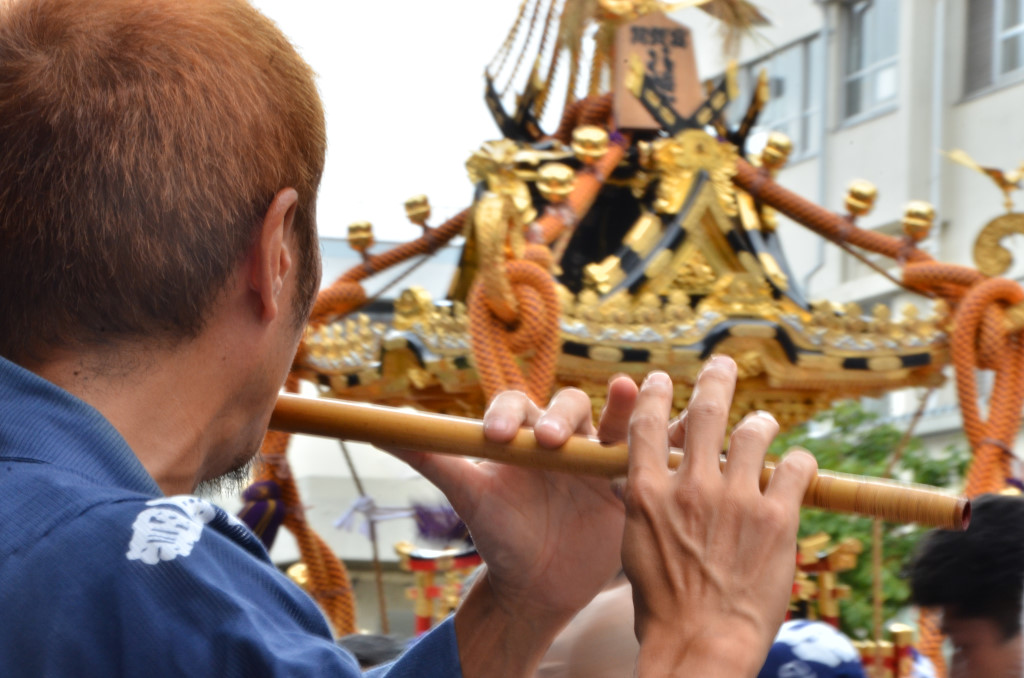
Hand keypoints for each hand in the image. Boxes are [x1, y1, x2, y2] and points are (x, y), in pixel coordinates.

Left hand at [390, 376, 639, 674]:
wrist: (539, 584)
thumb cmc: (499, 536)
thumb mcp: (468, 496)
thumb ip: (432, 461)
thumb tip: (377, 429)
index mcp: (521, 435)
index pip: (518, 405)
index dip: (509, 413)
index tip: (496, 436)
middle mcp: (561, 438)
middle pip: (570, 407)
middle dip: (561, 418)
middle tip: (547, 444)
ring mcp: (596, 458)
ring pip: (613, 421)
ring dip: (622, 406)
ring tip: (628, 390)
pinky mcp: (626, 482)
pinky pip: (647, 454)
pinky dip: (664, 438)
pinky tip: (681, 427)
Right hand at [620, 357, 816, 676]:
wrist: (699, 645)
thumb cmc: (663, 607)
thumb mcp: (636, 547)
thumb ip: (648, 508)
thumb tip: (655, 488)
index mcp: (648, 493)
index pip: (649, 424)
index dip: (656, 394)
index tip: (660, 379)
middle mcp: (691, 486)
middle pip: (707, 412)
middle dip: (716, 380)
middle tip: (723, 364)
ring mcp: (736, 500)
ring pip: (753, 433)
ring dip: (760, 423)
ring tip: (763, 423)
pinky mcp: (777, 519)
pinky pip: (796, 469)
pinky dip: (798, 463)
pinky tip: (797, 467)